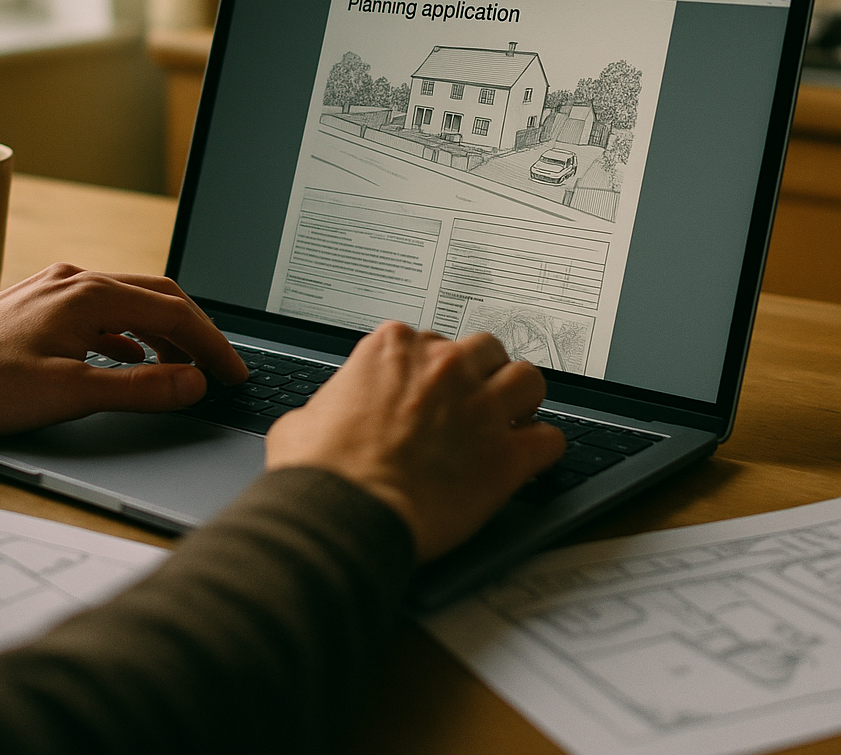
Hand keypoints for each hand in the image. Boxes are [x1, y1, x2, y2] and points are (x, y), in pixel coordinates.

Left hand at [0, 263, 247, 433]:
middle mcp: (77, 280)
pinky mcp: (42, 304)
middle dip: (196, 333)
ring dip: (164, 333)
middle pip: (159, 297)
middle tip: (220, 368)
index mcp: (89, 294)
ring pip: (131, 302)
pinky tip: (129, 358)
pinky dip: (130, 334)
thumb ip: (139, 388)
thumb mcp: (67, 394)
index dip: (212, 345)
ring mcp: (57, 288)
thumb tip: (195, 383)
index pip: (174, 313)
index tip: (234, 373)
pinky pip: (103, 311)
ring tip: (183, 367)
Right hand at [265, 322, 564, 561]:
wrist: (343, 513)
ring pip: (528, 379)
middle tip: (472, 402)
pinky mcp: (506, 455)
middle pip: (485, 349)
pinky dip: (541, 448)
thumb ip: (330, 403)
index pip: (429, 340)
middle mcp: (443, 366)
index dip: (429, 370)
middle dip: (481, 373)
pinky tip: (528, 460)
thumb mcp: (302, 418)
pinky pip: (549, 438)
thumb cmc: (320, 470)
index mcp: (393, 348)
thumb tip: (325, 416)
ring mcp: (480, 407)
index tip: (427, 391)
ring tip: (509, 420)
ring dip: (519, 399)